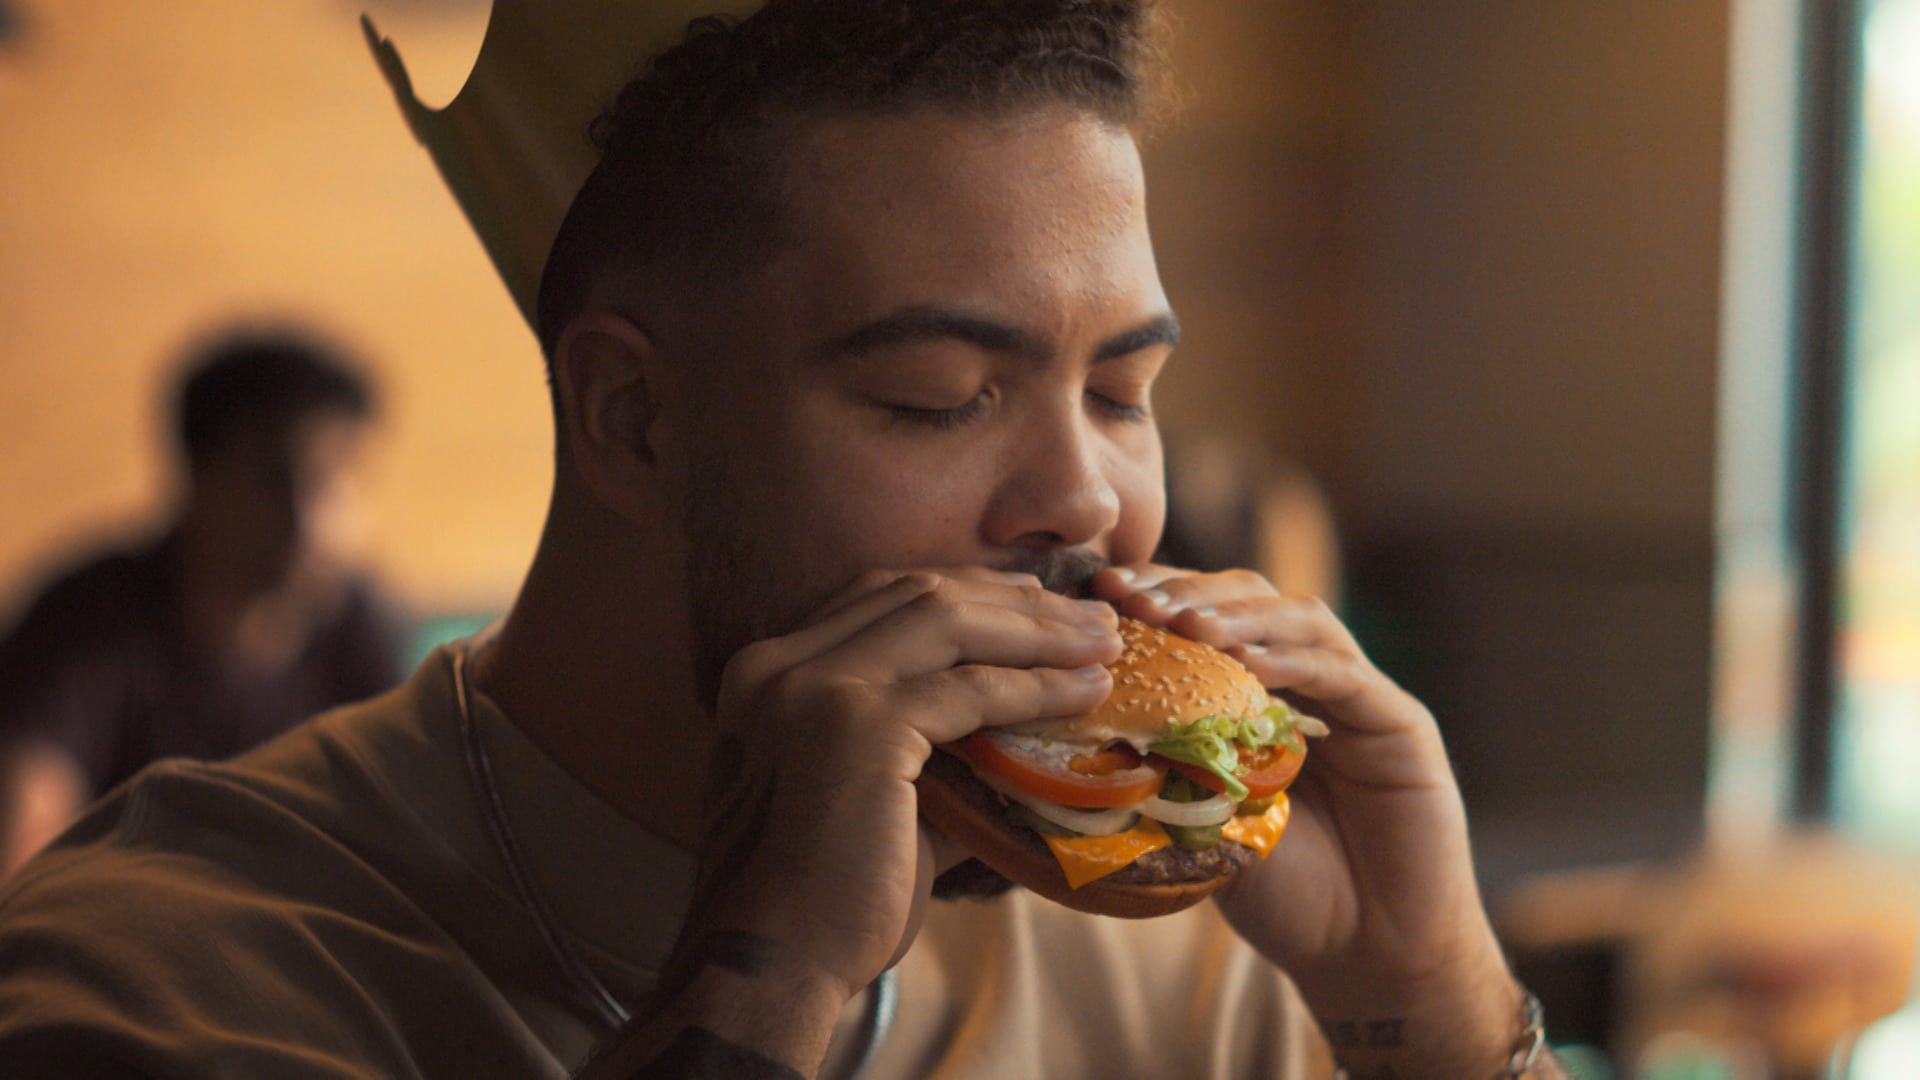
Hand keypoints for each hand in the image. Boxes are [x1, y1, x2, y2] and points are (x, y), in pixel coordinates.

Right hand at [673, 568, 1121, 1008]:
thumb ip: (925, 758)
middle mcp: (779, 665)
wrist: (765, 971)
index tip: (1033, 605)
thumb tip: (1011, 744)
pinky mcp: (857, 727)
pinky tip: (1087, 692)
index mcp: (766, 674)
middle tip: (1089, 619)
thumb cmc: (817, 904)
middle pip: (917, 594)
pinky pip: (971, 689)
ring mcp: (813, 688)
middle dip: (1013, 600)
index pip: (879, 598)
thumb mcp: (863, 799)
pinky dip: (1038, 686)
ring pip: (948, 622)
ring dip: (1038, 630)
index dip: (965, 593)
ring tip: (1103, 644)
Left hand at [1091, 564, 1526, 1076]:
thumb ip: (1167, 767)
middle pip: (1250, 598)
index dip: (1154, 598)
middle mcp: (1310, 681)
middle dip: (1188, 591)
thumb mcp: (1205, 823)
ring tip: (1186, 624)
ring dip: (1239, 615)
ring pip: (1299, 619)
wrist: (1368, 955)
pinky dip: (1294, 660)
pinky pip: (1344, 673)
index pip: (1205, 618)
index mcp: (1258, 695)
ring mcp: (1359, 696)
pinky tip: (1248, 663)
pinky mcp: (1401, 722)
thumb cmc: (1285, 895)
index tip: (1097, 597)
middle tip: (1135, 600)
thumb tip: (1081, 724)